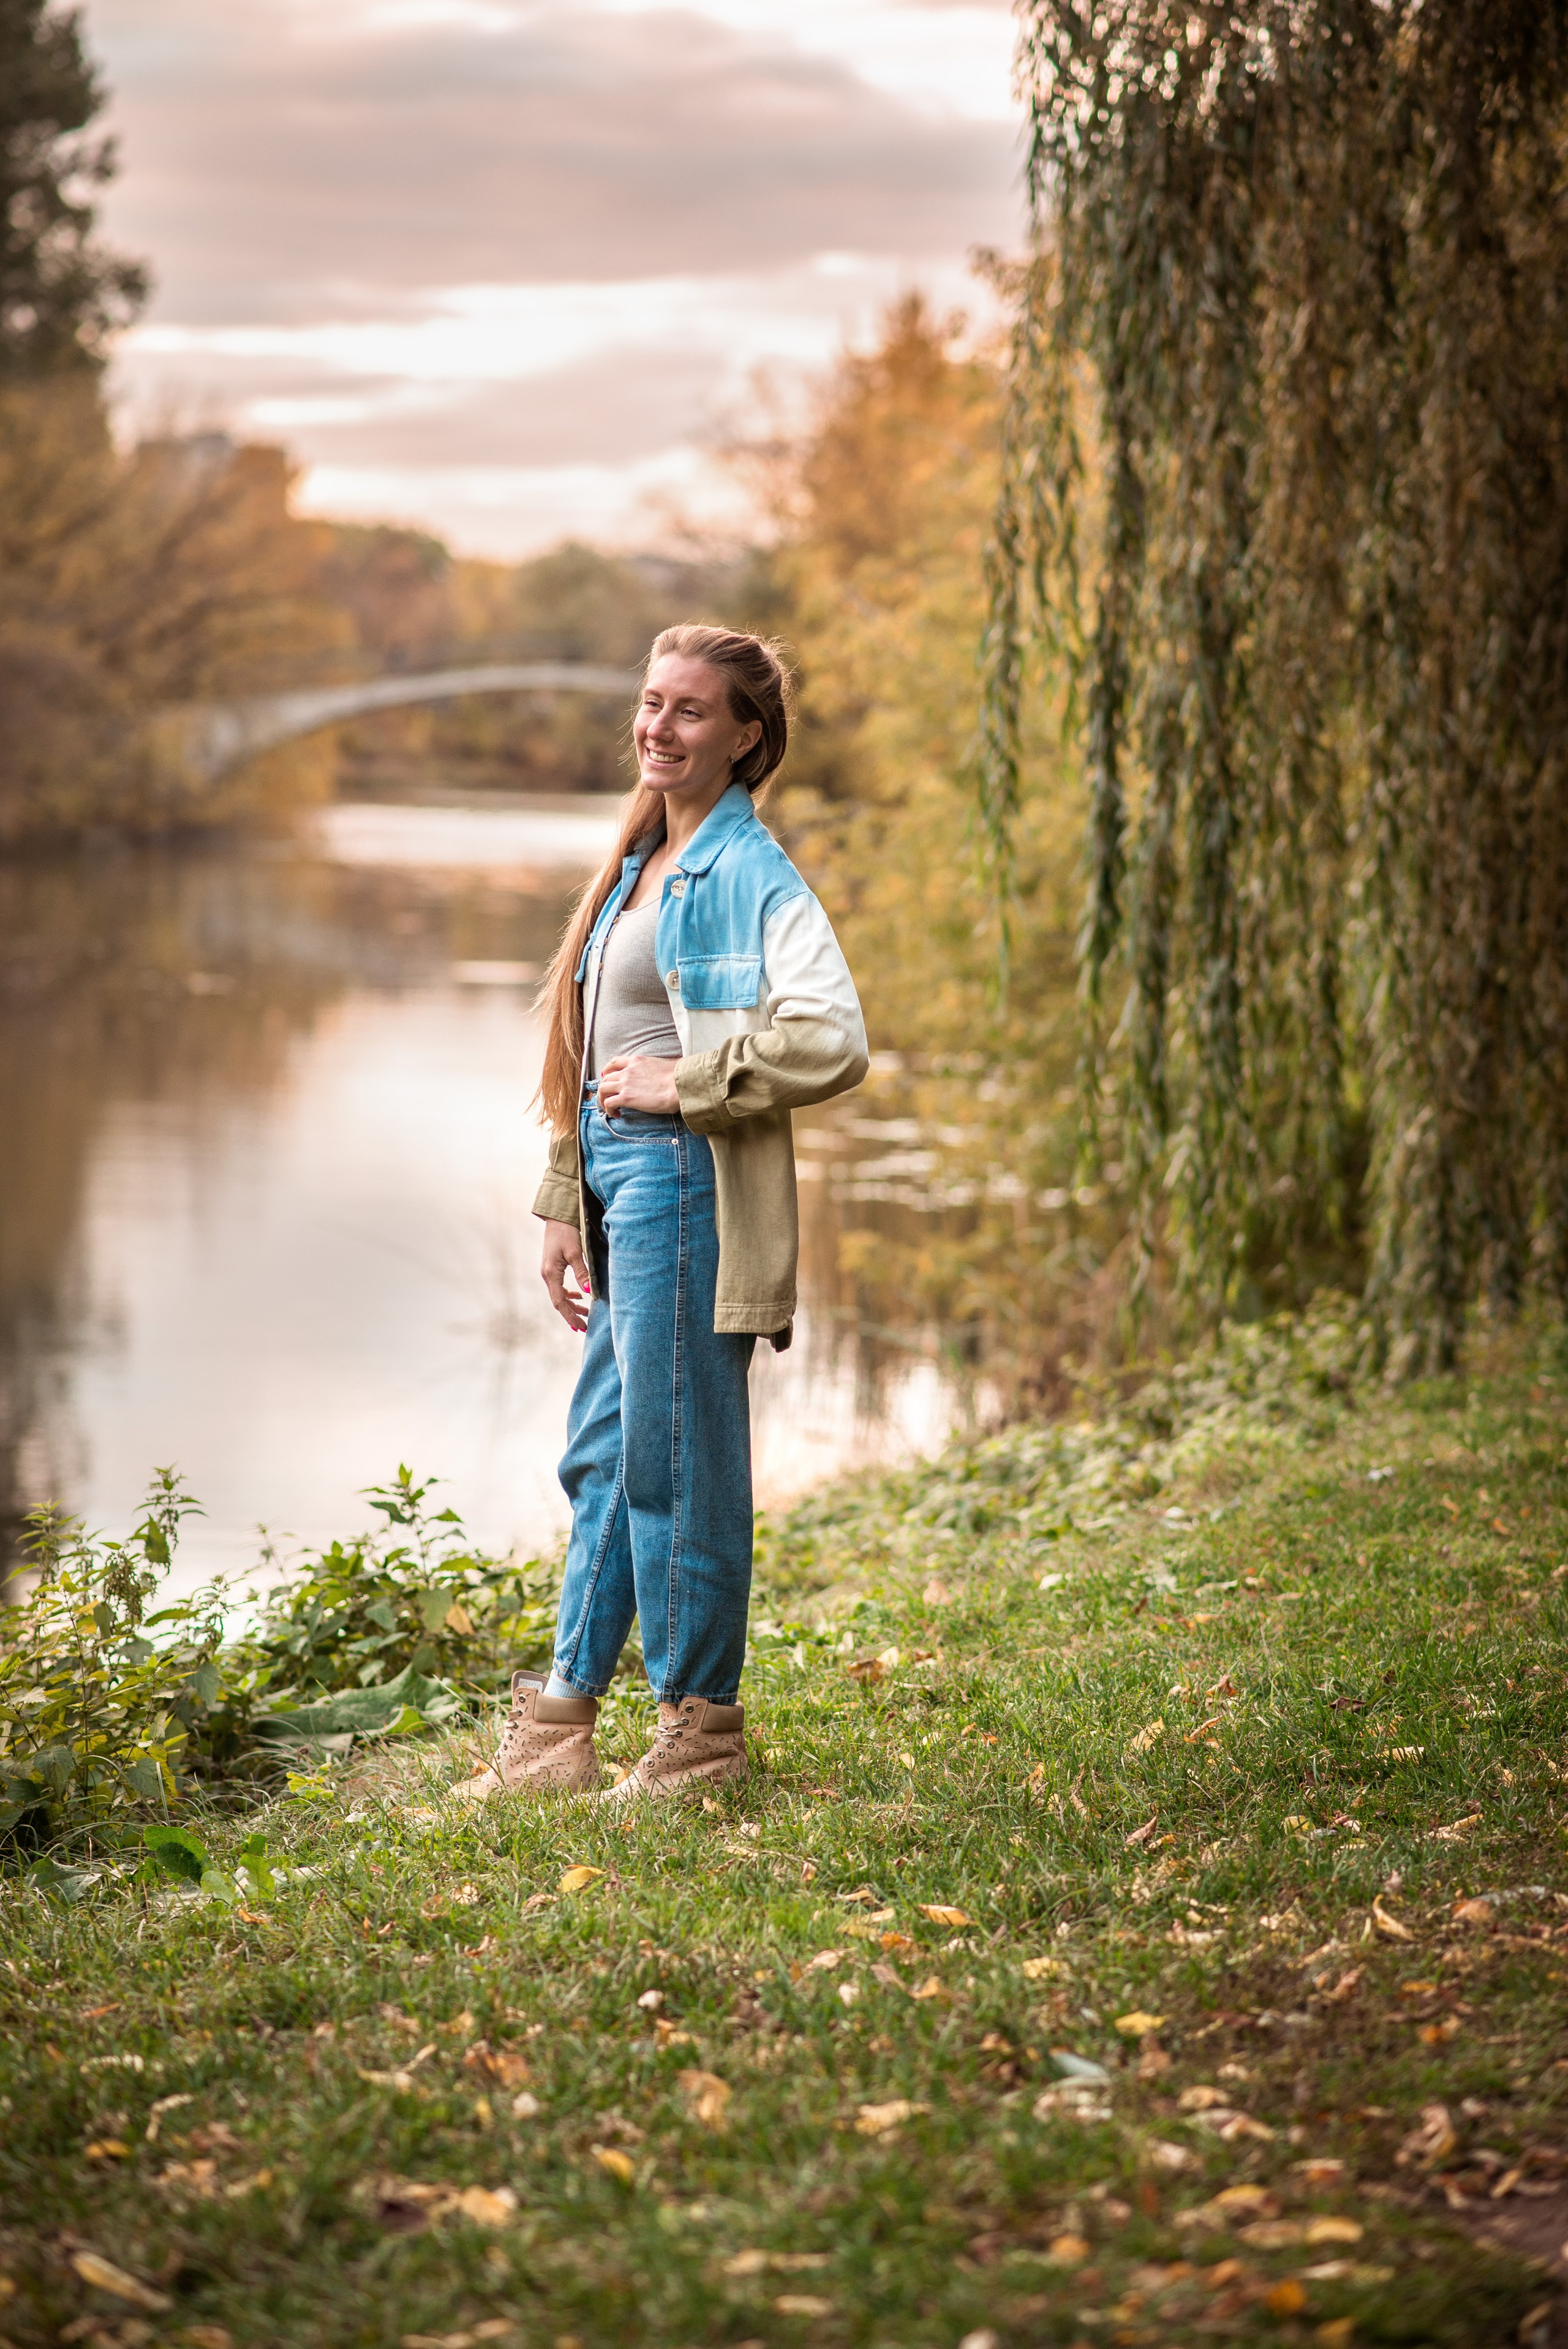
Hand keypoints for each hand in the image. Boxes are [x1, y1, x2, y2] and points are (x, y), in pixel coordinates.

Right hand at [541, 1218, 591, 1332]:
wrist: (557, 1219)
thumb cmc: (566, 1233)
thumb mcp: (576, 1253)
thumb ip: (582, 1273)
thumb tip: (589, 1292)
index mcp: (551, 1273)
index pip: (560, 1302)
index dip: (570, 1316)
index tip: (580, 1327)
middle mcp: (547, 1275)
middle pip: (559, 1302)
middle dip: (571, 1315)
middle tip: (585, 1327)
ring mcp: (548, 1272)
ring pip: (559, 1295)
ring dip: (571, 1306)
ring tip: (586, 1314)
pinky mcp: (552, 1268)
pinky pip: (559, 1287)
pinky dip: (569, 1295)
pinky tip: (579, 1297)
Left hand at [597, 1053, 680, 1115]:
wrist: (679, 1085)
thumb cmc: (678, 1076)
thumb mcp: (665, 1065)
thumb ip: (657, 1069)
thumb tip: (665, 1074)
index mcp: (637, 1061)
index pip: (615, 1062)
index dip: (607, 1071)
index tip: (607, 1078)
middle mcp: (628, 1070)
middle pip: (606, 1077)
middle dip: (605, 1088)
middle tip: (609, 1097)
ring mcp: (625, 1083)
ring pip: (603, 1089)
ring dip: (603, 1099)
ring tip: (610, 1109)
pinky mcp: (626, 1097)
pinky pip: (608, 1103)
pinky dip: (608, 1110)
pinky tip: (616, 1115)